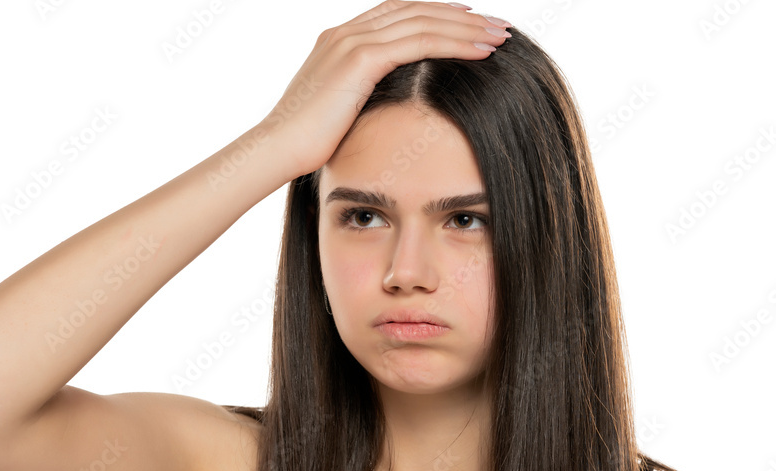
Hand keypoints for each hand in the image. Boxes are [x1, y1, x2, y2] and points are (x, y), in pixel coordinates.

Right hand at [261, 1, 511, 178]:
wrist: (275, 151)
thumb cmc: (301, 147)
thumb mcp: (334, 115)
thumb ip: (358, 100)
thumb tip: (382, 113)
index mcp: (339, 42)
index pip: (398, 15)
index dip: (437, 15)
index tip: (470, 24)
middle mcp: (345, 33)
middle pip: (416, 10)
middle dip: (460, 16)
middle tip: (497, 25)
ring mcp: (351, 41)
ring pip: (423, 21)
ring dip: (467, 26)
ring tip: (500, 35)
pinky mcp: (360, 59)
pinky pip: (420, 41)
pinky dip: (455, 42)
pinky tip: (482, 49)